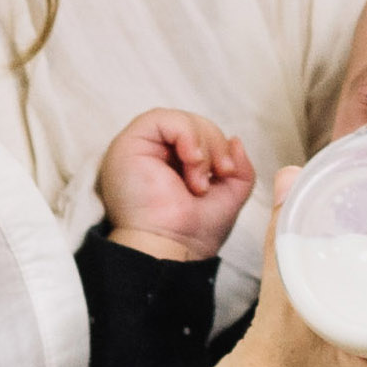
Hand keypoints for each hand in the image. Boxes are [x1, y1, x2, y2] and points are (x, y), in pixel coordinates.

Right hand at [97, 109, 255, 260]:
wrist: (171, 248)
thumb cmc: (193, 231)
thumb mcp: (228, 194)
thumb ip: (238, 167)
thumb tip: (235, 139)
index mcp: (172, 165)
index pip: (200, 136)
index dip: (219, 146)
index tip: (228, 172)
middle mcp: (153, 154)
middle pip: (193, 124)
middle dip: (214, 144)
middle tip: (219, 174)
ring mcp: (139, 148)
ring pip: (180, 120)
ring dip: (202, 145)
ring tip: (199, 179)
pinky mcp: (128, 144)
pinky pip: (162, 118)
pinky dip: (186, 135)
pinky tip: (192, 160)